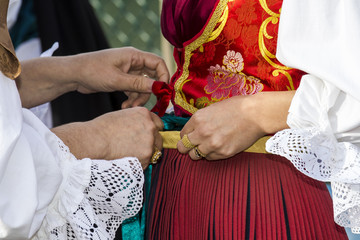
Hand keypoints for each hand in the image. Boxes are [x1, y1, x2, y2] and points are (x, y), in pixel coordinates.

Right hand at [52, 107, 163, 168]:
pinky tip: (127, 159)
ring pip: (154, 150)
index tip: (146, 135)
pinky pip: (147, 161)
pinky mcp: (146, 157)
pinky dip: (139, 162)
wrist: (95, 141)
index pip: (158, 123)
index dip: (152, 130)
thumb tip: (141, 128)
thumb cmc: (102, 128)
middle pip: (159, 137)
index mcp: (144, 114)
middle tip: (139, 147)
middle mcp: (150, 127)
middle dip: (152, 143)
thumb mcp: (123, 115)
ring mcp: (150, 142)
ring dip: (146, 153)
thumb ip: (137, 120)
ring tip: (130, 154)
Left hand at [72, 47, 169, 107]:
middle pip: (152, 76)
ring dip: (139, 98)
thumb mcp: (117, 80)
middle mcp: (133, 62)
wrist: (73, 75)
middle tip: (149, 104)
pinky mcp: (122, 79)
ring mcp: (127, 71)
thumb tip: (159, 87)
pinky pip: (134, 90)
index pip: (158, 63)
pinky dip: (132, 98)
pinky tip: (125, 106)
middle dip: (150, 91)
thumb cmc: (92, 71)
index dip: (164, 77)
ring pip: (142, 86)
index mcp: (133, 56)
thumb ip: (138, 84)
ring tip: (129, 107)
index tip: (163, 92)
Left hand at [177, 91, 294, 159]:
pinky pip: (210, 158)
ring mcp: (212, 144)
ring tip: (207, 147)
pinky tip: (219, 147)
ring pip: (195, 155)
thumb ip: (201, 120)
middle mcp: (202, 132)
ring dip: (199, 152)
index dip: (187, 136)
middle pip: (183, 147)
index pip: (183, 134)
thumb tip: (194, 130)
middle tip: (192, 147)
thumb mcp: (212, 109)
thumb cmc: (237, 107)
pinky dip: (212, 154)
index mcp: (198, 119)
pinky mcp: (223, 153)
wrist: (256, 114)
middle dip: (186, 147)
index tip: (191, 137)